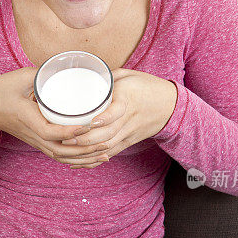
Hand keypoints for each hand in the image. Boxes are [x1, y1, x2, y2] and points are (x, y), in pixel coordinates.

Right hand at [0, 67, 119, 165]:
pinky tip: (92, 157)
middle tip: (106, 142)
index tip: (88, 125)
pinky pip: (59, 156)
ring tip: (106, 154)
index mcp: (27, 118)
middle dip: (85, 150)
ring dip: (84, 159)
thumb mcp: (19, 77)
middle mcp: (33, 135)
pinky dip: (77, 160)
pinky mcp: (38, 142)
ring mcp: (35, 141)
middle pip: (61, 151)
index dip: (70, 132)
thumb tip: (67, 66)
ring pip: (62, 157)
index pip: (50, 131)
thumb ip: (43, 72)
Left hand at [59, 69, 177, 167]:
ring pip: (107, 147)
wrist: (170, 105)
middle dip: (86, 139)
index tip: (90, 121)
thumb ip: (106, 76)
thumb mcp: (128, 75)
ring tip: (67, 150)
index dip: (104, 118)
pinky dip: (94, 160)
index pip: (117, 111)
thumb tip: (82, 75)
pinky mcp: (128, 142)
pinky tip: (77, 162)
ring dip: (87, 151)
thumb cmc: (146, 86)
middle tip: (67, 138)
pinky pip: (110, 153)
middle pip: (108, 134)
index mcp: (128, 99)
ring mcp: (128, 133)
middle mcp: (128, 119)